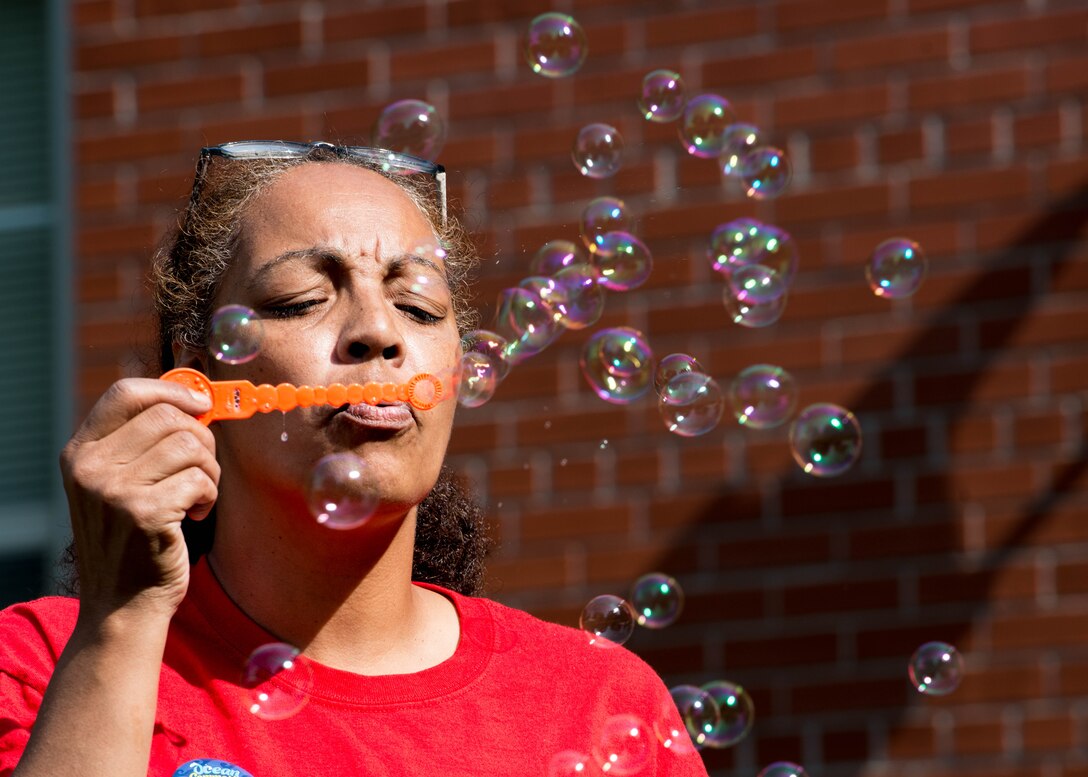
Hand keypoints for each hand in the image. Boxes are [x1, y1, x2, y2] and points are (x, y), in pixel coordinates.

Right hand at [60, 378, 219, 622]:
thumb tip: (196, 398)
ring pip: (190, 445)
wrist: (123, 604)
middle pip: (168, 416)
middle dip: (201, 438)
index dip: (172, 390)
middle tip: (203, 468)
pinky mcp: (144, 512)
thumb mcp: (119, 484)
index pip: (126, 392)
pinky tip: (194, 515)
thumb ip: (143, 442)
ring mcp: (114, 490)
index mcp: (81, 452)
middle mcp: (90, 467)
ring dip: (208, 470)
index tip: (201, 404)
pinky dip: (209, 495)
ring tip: (196, 495)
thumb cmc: (134, 539)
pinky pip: (200, 478)